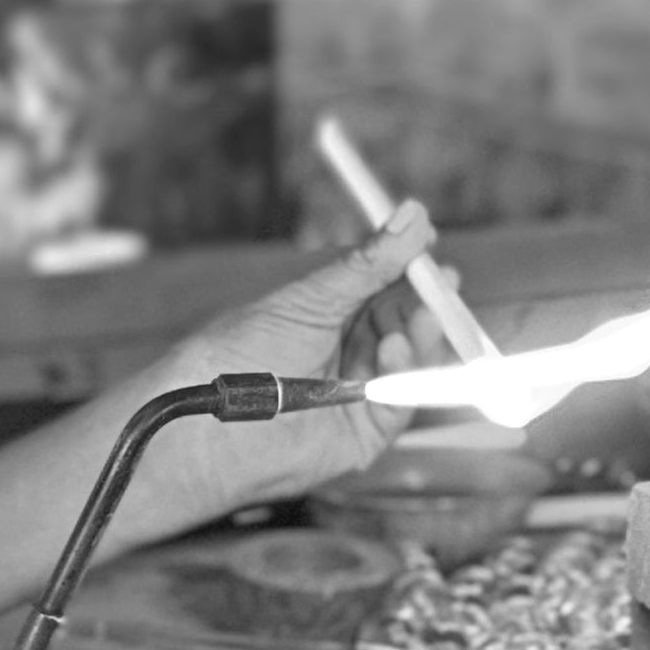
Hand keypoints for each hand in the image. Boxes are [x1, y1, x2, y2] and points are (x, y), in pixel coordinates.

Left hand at [141, 201, 450, 528]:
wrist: (205, 420)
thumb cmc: (237, 353)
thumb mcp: (308, 300)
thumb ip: (366, 265)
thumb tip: (412, 216)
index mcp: (329, 317)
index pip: (386, 290)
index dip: (413, 273)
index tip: (435, 251)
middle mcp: (346, 354)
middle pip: (406, 326)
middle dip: (426, 305)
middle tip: (444, 284)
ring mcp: (358, 394)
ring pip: (411, 364)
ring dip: (422, 336)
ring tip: (424, 314)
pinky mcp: (364, 434)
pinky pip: (401, 404)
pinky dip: (406, 375)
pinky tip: (396, 349)